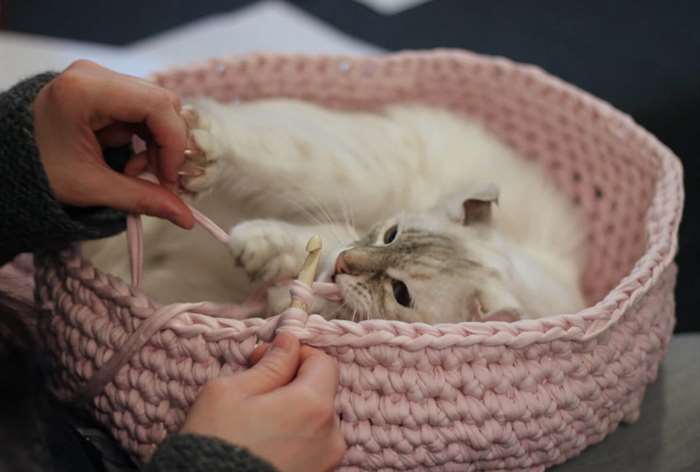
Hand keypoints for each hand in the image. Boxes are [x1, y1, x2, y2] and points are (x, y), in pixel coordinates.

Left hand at [32, 60, 193, 227]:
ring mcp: (98, 79)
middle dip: (167, 145)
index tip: (170, 179)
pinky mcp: (101, 90)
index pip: (158, 105)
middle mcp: (95, 74)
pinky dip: (144, 139)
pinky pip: (141, 112)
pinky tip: (127, 161)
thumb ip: (143, 199)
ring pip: (156, 108)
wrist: (3, 163)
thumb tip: (187, 218)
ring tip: (136, 173)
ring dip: (157, 144)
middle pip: (162, 103)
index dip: (174, 144)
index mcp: (86, 90)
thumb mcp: (92, 187)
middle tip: (158, 180)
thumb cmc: (37, 172)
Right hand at [181, 333, 345, 471]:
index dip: (294, 353)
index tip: (263, 359)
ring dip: (292, 412)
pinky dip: (293, 437)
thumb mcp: (230, 391)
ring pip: (315, 419)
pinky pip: (311, 445)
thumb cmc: (215, 445)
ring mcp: (326, 461)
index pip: (324, 362)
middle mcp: (331, 435)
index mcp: (313, 406)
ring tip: (256, 422)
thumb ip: (270, 364)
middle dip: (291, 383)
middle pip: (320, 391)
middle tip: (253, 389)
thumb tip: (288, 342)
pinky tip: (263, 442)